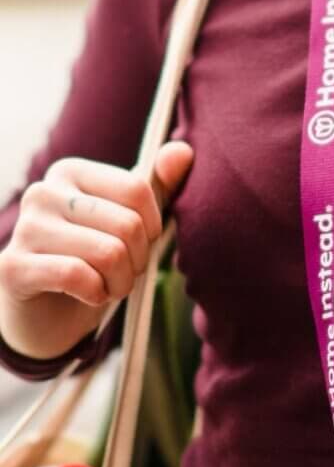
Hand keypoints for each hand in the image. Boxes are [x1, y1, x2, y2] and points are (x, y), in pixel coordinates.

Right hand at [0, 142, 193, 358]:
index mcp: (71, 172)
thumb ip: (158, 186)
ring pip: (108, 253)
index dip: (153, 227)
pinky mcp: (13, 267)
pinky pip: (78, 276)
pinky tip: (90, 295)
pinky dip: (97, 293)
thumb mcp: (129, 221)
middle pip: (127, 224)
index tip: (141, 244)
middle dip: (138, 260)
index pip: (138, 189)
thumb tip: (184, 151)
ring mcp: (24, 229)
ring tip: (109, 286)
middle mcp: (43, 192)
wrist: (46, 315)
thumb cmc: (93, 260)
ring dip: (121, 282)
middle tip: (124, 273)